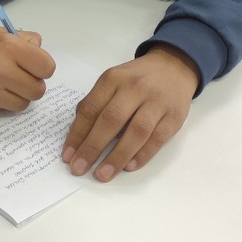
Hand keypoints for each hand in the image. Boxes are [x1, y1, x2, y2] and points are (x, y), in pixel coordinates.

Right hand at [0, 27, 55, 115]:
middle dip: (32, 83)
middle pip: (38, 90)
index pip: (47, 68)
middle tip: (20, 76)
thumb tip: (39, 50)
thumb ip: (22, 39)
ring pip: (23, 104)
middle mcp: (2, 71)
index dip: (42, 67)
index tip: (33, 65)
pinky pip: (4, 109)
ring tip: (4, 83)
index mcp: (8, 47)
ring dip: (18, 95)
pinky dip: (1, 102)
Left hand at [61, 45, 199, 181]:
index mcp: (113, 78)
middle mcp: (134, 88)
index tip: (67, 156)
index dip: (77, 133)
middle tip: (79, 169)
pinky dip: (142, 155)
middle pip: (111, 120)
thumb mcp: (113, 80)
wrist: (172, 67)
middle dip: (92, 147)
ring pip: (136, 132)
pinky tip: (128, 167)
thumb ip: (97, 102)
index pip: (91, 108)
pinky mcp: (174, 116)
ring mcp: (156, 102)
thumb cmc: (136, 79)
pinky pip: (157, 139)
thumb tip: (78, 132)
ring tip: (102, 174)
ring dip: (117, 156)